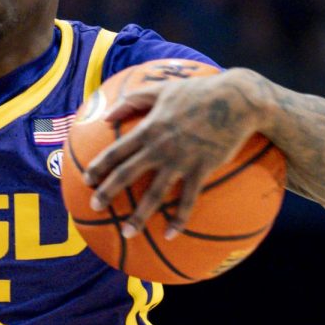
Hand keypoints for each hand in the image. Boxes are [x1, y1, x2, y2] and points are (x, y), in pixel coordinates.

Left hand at [82, 71, 261, 238]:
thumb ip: (133, 100)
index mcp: (148, 128)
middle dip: (107, 192)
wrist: (238, 99)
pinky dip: (178, 219)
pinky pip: (188, 199)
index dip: (99, 166)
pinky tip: (170, 235)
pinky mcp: (202, 169)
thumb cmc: (199, 92)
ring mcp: (181, 160)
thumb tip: (106, 116)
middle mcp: (160, 147)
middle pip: (126, 174)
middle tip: (94, 207)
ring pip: (154, 194)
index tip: (87, 180)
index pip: (116, 151)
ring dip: (139, 216)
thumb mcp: (162, 89)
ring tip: (127, 233)